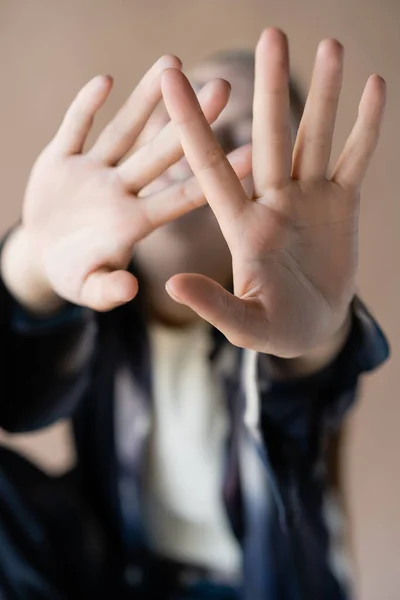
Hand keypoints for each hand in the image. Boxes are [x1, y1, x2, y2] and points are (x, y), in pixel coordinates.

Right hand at [2, 56, 250, 312]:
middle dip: (189, 120)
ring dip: (145, 99)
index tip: (256, 152)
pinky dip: (86, 106)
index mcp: (136, 221)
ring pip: (123, 130)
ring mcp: (93, 172)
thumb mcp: (88, 288)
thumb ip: (107, 291)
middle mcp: (122, 190)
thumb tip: (130, 290)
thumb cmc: (74, 275)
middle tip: (225, 87)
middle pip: (161, 152)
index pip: (184, 195)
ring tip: (172, 62)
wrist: (42, 256)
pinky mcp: (60, 159)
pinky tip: (104, 81)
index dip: (217, 174)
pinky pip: (75, 127)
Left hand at [162, 29, 385, 357]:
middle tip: (270, 34)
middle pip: (269, 137)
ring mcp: (307, 199)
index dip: (190, 123)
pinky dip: (364, 126)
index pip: (210, 166)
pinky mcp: (341, 203)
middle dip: (270, 88)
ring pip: (314, 137)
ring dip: (323, 94)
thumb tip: (173, 287)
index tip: (172, 76)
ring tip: (330, 44)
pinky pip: (354, 158)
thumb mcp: (244, 324)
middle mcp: (271, 201)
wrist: (312, 327)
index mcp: (241, 226)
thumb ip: (214, 305)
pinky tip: (372, 86)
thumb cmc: (273, 330)